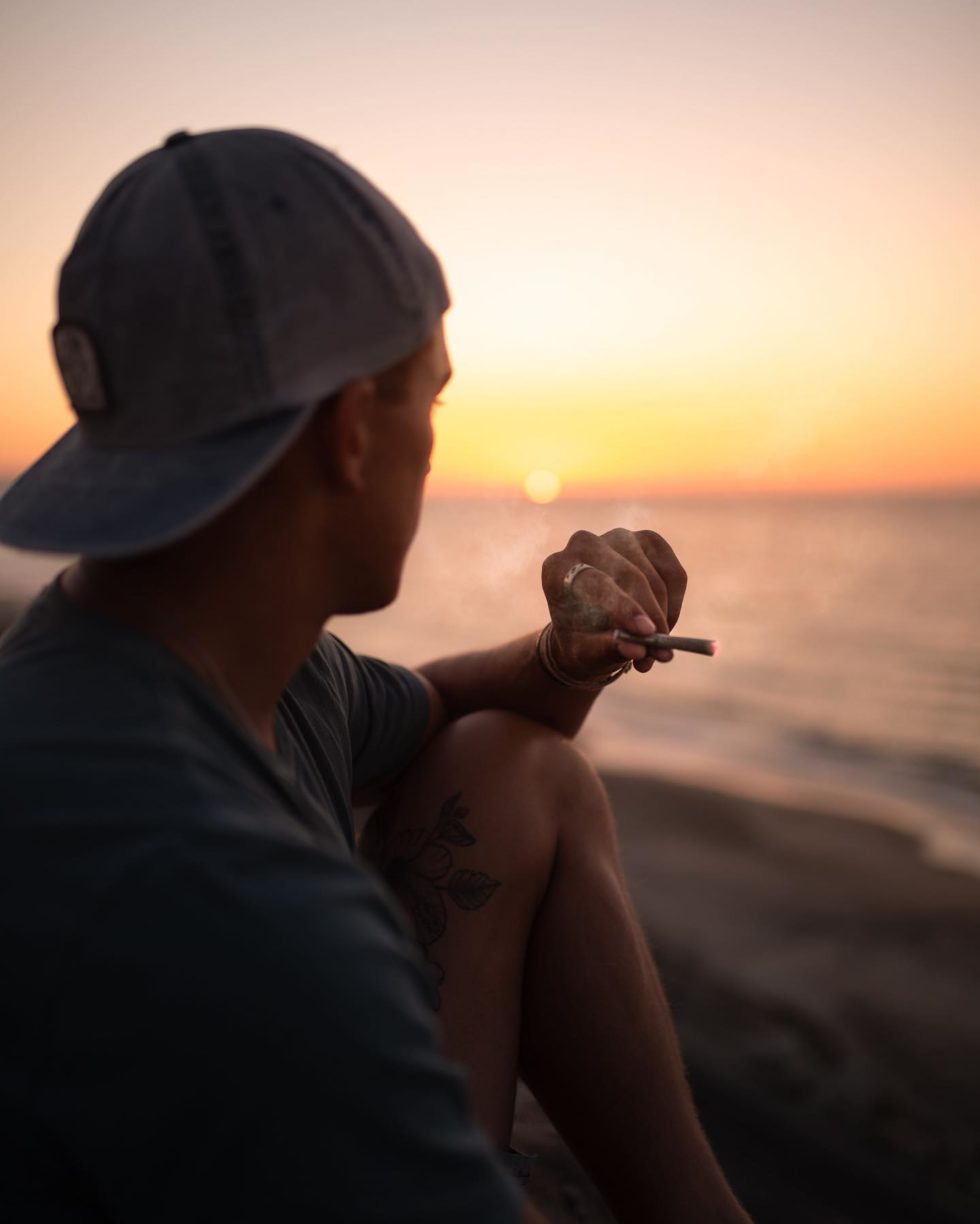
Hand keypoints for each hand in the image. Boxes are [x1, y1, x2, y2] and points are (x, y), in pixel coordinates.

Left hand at [541, 528, 686, 680]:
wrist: (589, 627)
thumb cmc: (583, 640)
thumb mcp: (588, 654)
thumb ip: (609, 650)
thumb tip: (639, 651)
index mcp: (557, 568)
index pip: (595, 581)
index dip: (623, 607)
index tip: (646, 632)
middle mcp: (585, 543)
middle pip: (630, 576)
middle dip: (651, 616)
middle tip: (661, 652)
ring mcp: (619, 537)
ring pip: (656, 579)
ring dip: (663, 618)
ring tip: (655, 650)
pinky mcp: (648, 540)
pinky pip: (674, 575)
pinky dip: (674, 605)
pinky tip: (661, 624)